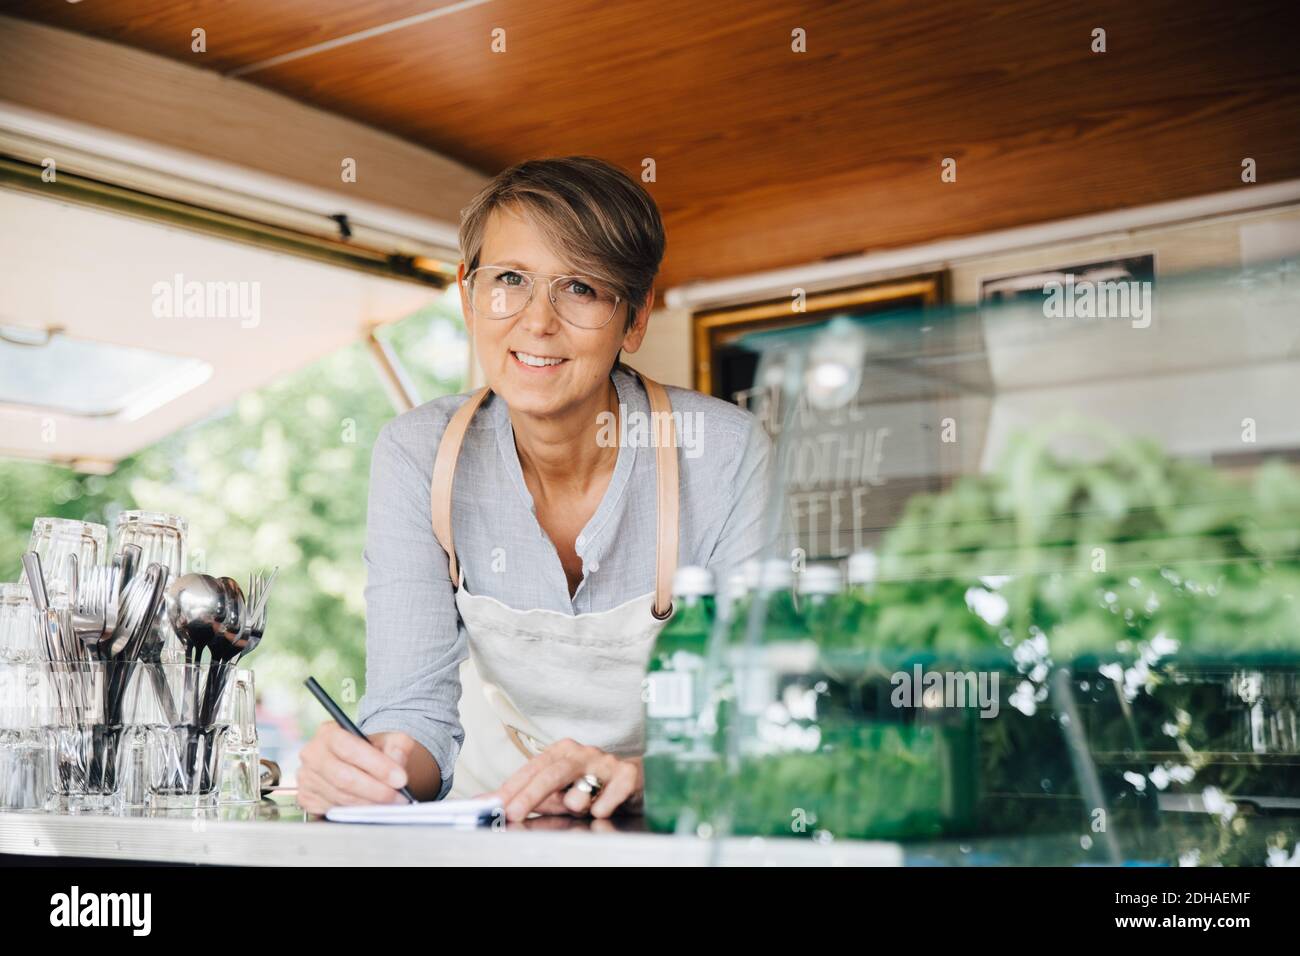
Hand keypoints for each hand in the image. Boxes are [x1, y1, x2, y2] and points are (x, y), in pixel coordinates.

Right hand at [297, 722, 414, 814]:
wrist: (360, 761)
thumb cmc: (373, 749)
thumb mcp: (390, 738)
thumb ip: (398, 745)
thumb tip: (397, 761)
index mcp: (329, 733)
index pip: (350, 749)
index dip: (376, 766)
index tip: (400, 779)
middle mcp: (312, 754)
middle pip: (343, 778)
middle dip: (375, 791)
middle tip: (399, 797)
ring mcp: (306, 778)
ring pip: (340, 797)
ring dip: (369, 804)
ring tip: (391, 804)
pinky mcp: (307, 798)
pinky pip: (333, 810)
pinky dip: (355, 812)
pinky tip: (372, 807)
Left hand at [493, 739, 643, 822]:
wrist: (637, 780)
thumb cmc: (594, 785)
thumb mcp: (563, 791)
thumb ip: (535, 797)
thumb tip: (499, 803)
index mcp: (562, 752)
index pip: (532, 768)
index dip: (512, 786)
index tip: (495, 803)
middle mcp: (582, 753)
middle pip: (552, 773)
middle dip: (530, 794)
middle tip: (514, 811)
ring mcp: (606, 763)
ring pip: (580, 790)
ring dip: (576, 805)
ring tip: (583, 808)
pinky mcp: (627, 776)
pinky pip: (607, 799)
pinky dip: (602, 808)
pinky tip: (603, 808)